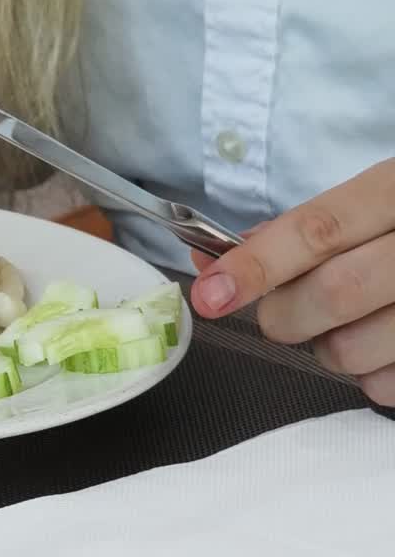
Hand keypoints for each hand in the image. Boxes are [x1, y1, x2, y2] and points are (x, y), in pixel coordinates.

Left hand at [189, 158, 394, 405]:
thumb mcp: (377, 200)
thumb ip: (303, 229)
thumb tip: (215, 261)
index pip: (318, 230)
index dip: (255, 266)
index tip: (208, 296)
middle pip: (332, 295)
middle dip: (285, 316)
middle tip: (284, 316)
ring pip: (355, 350)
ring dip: (329, 349)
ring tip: (350, 325)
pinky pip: (389, 386)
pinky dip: (371, 375)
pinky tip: (388, 346)